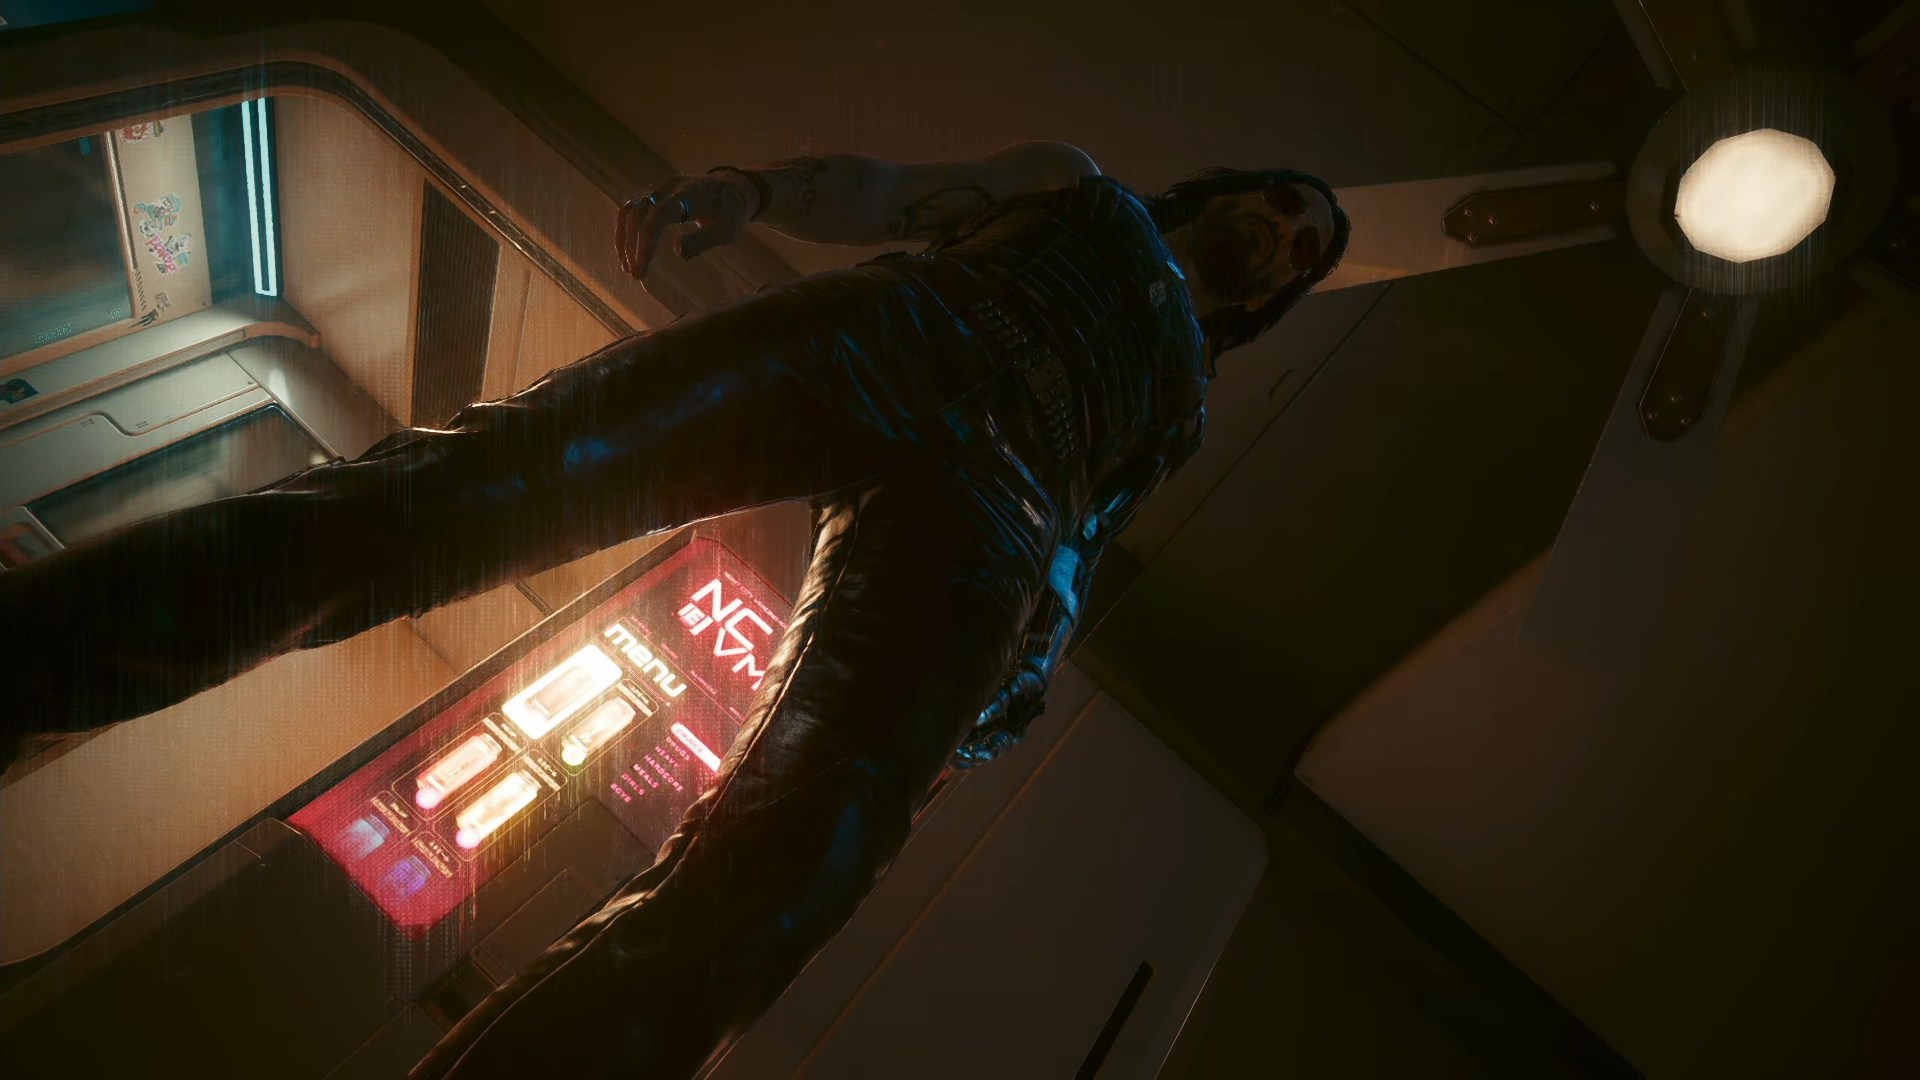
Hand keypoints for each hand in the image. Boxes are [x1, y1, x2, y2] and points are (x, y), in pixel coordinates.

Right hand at [616, 172, 760, 277]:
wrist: (733, 190)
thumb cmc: (731, 214)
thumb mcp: (726, 231)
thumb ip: (703, 239)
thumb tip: (677, 251)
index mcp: (688, 195)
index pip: (657, 215)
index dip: (645, 241)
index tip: (641, 267)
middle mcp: (669, 188)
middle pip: (638, 212)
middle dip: (631, 244)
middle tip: (635, 274)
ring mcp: (660, 190)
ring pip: (630, 210)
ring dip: (625, 238)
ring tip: (628, 267)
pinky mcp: (655, 196)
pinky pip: (633, 211)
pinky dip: (627, 232)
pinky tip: (630, 253)